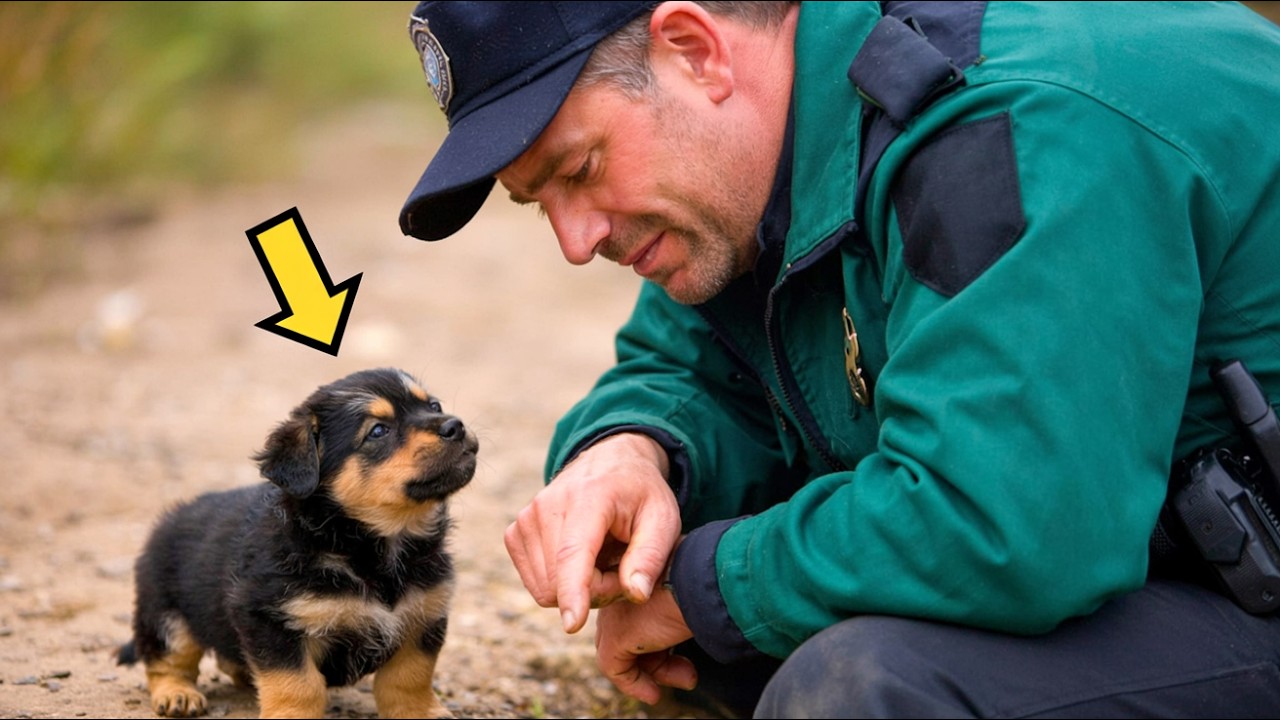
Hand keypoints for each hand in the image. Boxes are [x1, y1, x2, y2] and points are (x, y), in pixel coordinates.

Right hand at [504, 433, 681, 632]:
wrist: (609, 462)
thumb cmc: (641, 494)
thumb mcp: (663, 519)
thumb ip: (651, 556)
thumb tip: (636, 594)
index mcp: (588, 498)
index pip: (573, 553)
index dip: (573, 592)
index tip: (572, 624)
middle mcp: (547, 506)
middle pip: (560, 583)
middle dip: (596, 591)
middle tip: (623, 573)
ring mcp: (526, 519)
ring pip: (545, 589)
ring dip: (579, 589)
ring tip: (605, 563)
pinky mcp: (515, 533)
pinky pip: (536, 584)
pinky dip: (560, 583)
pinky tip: (583, 561)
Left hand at [595, 580, 696, 704]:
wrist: (706, 580)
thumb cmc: (709, 580)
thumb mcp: (696, 592)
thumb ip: (683, 606)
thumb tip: (684, 625)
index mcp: (639, 572)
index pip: (641, 612)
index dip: (663, 638)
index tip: (685, 653)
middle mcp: (622, 588)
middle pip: (632, 633)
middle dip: (661, 657)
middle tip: (688, 671)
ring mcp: (615, 611)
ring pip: (624, 651)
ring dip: (657, 672)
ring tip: (687, 680)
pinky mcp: (616, 635)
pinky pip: (615, 668)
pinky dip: (634, 685)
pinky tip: (654, 694)